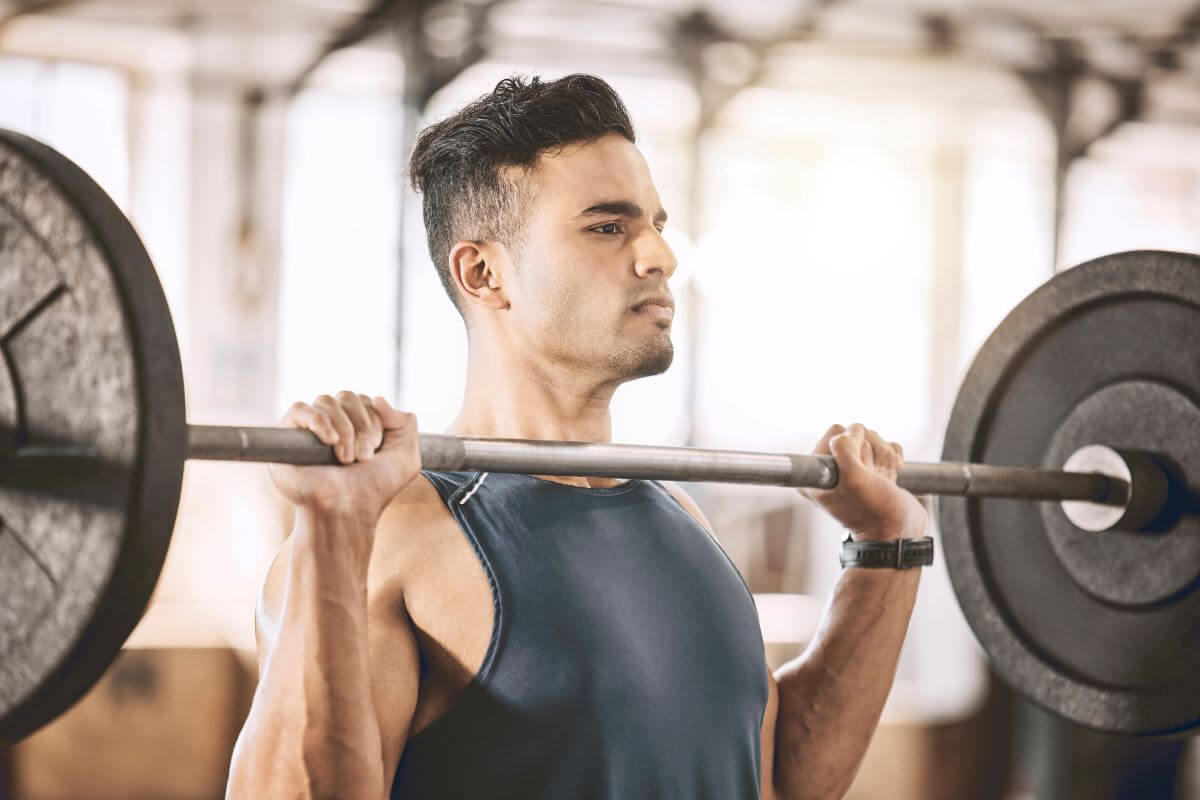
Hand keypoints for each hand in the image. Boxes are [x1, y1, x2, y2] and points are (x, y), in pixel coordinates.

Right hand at [269, 391, 420, 520]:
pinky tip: (329, 441)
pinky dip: (318, 421)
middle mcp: (331, 423)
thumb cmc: (374, 489)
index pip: (365, 400)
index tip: (376, 449)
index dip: (375, 420)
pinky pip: (299, 409)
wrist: (347, 510)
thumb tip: (377, 397)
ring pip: (326, 401)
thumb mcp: (406, 457)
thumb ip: (405, 422)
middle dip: (362, 426)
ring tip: (346, 459)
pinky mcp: (286, 436)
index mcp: (356, 424)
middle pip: (346, 397)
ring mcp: (308, 429)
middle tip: (364, 457)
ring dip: (343, 430)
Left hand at [800, 423, 926, 541]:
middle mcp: (831, 469)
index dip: (855, 447)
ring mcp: (853, 468)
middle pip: (857, 433)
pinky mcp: (873, 468)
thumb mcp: (854, 480)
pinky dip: (894, 459)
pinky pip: (887, 446)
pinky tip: (890, 478)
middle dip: (872, 453)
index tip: (859, 472)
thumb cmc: (874, 511)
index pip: (836, 432)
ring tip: (883, 481)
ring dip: (885, 458)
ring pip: (873, 438)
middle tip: (873, 478)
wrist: (899, 533)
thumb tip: (853, 430)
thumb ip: (845, 448)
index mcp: (815, 473)